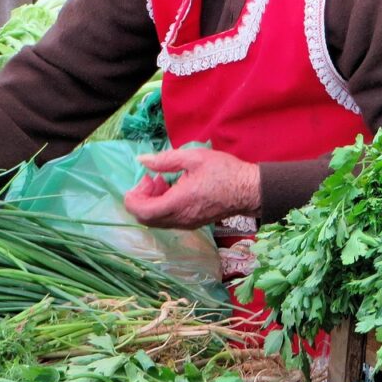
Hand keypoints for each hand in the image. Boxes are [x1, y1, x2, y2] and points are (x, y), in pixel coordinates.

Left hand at [123, 148, 260, 229]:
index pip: (143, 212)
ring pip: (156, 221)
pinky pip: (168, 220)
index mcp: (178, 203)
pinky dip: (162, 206)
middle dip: (141, 198)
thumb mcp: (194, 158)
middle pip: (146, 219)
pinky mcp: (192, 224)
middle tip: (151, 178)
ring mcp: (186, 224)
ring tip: (163, 181)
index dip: (133, 198)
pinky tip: (173, 189)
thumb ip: (165, 160)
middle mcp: (180, 218)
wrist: (248, 190)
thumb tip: (142, 160)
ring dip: (152, 202)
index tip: (141, 180)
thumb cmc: (223, 171)